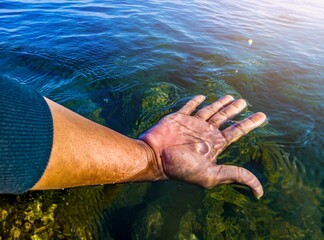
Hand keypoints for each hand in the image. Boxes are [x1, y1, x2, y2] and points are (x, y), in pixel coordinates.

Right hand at [140, 95, 265, 197]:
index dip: (250, 123)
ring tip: (231, 97)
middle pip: (225, 118)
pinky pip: (190, 107)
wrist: (154, 157)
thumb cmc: (180, 168)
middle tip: (244, 101)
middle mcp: (205, 133)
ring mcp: (192, 124)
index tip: (262, 116)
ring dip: (220, 103)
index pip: (237, 131)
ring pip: (210, 110)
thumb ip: (235, 176)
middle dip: (235, 110)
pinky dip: (196, 101)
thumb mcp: (212, 175)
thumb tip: (259, 192)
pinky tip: (203, 97)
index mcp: (214, 145)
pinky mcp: (179, 117)